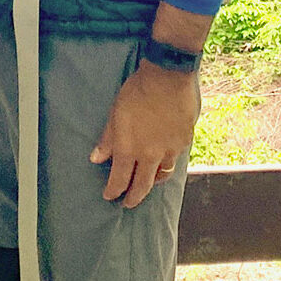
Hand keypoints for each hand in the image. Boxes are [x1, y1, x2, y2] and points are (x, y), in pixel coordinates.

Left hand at [89, 61, 198, 208]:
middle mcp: (150, 155)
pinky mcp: (184, 141)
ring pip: (162, 175)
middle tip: (128, 204)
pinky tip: (165, 158)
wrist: (168, 77)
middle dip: (134, 197)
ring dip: (153, 181)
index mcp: (129, 149)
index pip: (119, 179)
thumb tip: (96, 158)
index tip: (109, 195)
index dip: (113, 190)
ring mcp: (170, 150)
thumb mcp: (115, 113)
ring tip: (148, 182)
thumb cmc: (137, 91)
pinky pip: (175, 158)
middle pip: (142, 185)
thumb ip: (108, 139)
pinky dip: (167, 162)